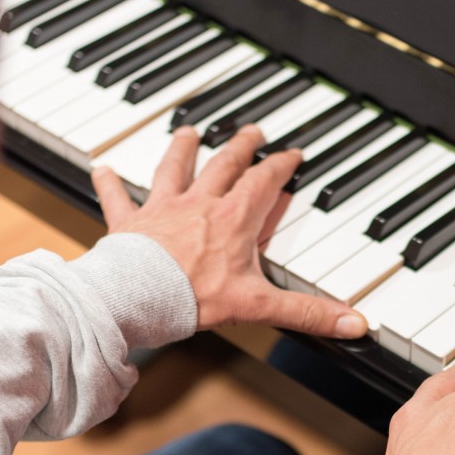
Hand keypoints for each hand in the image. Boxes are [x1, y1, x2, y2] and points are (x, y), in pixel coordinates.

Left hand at [91, 124, 367, 336]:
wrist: (138, 299)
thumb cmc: (193, 297)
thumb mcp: (260, 306)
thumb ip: (307, 313)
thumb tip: (352, 323)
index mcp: (234, 219)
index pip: (264, 181)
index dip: (281, 165)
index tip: (292, 154)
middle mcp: (199, 204)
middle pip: (225, 165)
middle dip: (241, 147)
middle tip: (251, 131)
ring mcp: (162, 210)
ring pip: (175, 169)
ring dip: (183, 149)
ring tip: (190, 133)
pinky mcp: (130, 223)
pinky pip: (118, 199)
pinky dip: (110, 184)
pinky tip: (102, 170)